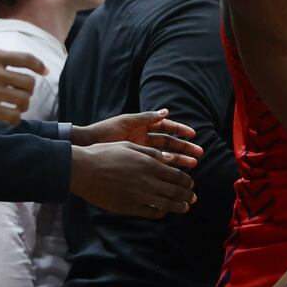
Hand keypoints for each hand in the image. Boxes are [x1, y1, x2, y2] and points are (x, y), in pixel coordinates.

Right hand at [0, 49, 46, 123]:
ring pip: (23, 100)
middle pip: (29, 83)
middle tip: (23, 95)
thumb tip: (0, 63)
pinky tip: (10, 118)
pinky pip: (12, 116)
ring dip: (23, 105)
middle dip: (29, 90)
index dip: (39, 66)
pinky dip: (15, 118)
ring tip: (16, 108)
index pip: (25, 59)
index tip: (45, 72)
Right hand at [69, 142, 195, 217]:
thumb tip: (167, 158)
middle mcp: (147, 181)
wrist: (83, 170)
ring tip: (185, 207)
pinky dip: (161, 213)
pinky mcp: (129, 207)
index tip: (191, 183)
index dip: (187, 181)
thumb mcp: (129, 146)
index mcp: (149, 164)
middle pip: (175, 191)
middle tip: (193, 197)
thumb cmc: (104, 154)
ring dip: (179, 206)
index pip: (176, 175)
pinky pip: (151, 213)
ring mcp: (139, 196)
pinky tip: (164, 212)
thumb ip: (150, 153)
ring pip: (167, 204)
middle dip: (187, 195)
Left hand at [72, 109, 202, 167]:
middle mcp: (144, 138)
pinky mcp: (135, 161)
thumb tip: (166, 112)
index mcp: (142, 126)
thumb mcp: (127, 121)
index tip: (193, 134)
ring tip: (192, 165)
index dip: (180, 130)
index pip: (166, 127)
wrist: (88, 145)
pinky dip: (165, 168)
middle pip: (169, 143)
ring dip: (178, 159)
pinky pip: (153, 165)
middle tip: (198, 154)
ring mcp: (140, 151)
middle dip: (184, 148)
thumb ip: (146, 117)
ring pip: (164, 155)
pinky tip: (175, 174)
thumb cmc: (105, 131)